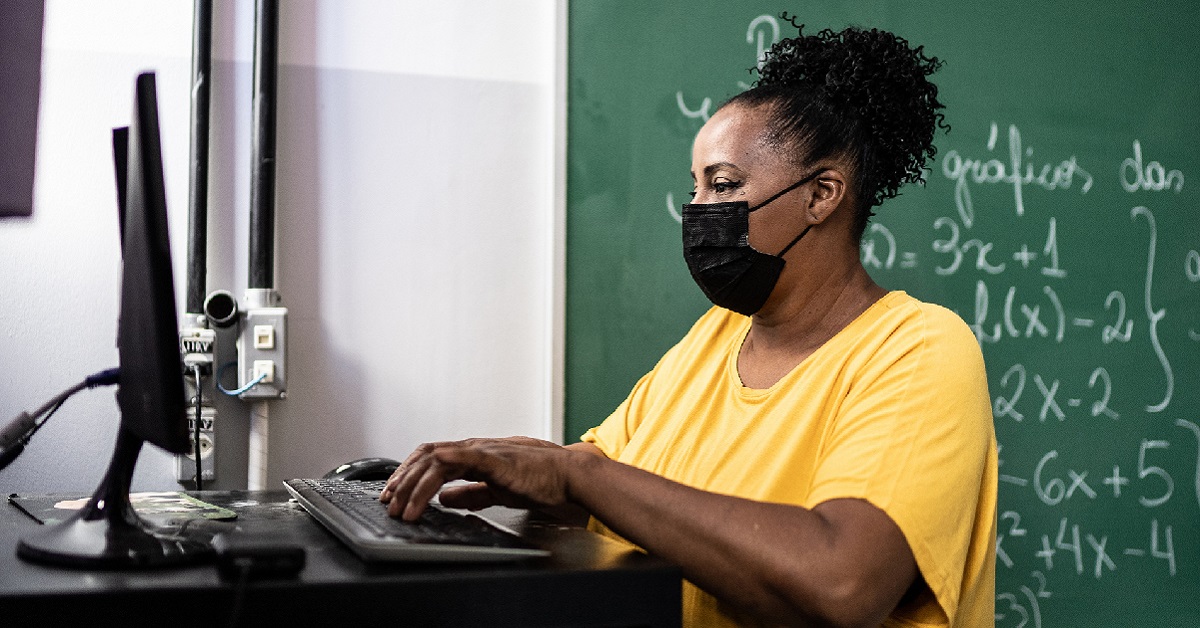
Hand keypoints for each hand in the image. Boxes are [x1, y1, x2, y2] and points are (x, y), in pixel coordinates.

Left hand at [379, 437, 575, 520]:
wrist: (568, 475)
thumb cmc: (540, 480)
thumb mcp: (497, 490)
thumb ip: (471, 493)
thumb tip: (445, 499)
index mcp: (473, 454)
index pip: (430, 458)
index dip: (409, 474)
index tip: (396, 495)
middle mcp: (472, 448)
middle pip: (424, 456)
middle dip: (402, 480)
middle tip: (389, 503)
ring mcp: (481, 450)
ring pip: (433, 459)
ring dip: (413, 485)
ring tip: (403, 509)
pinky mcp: (490, 458)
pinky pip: (454, 461)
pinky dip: (434, 476)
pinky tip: (424, 494)